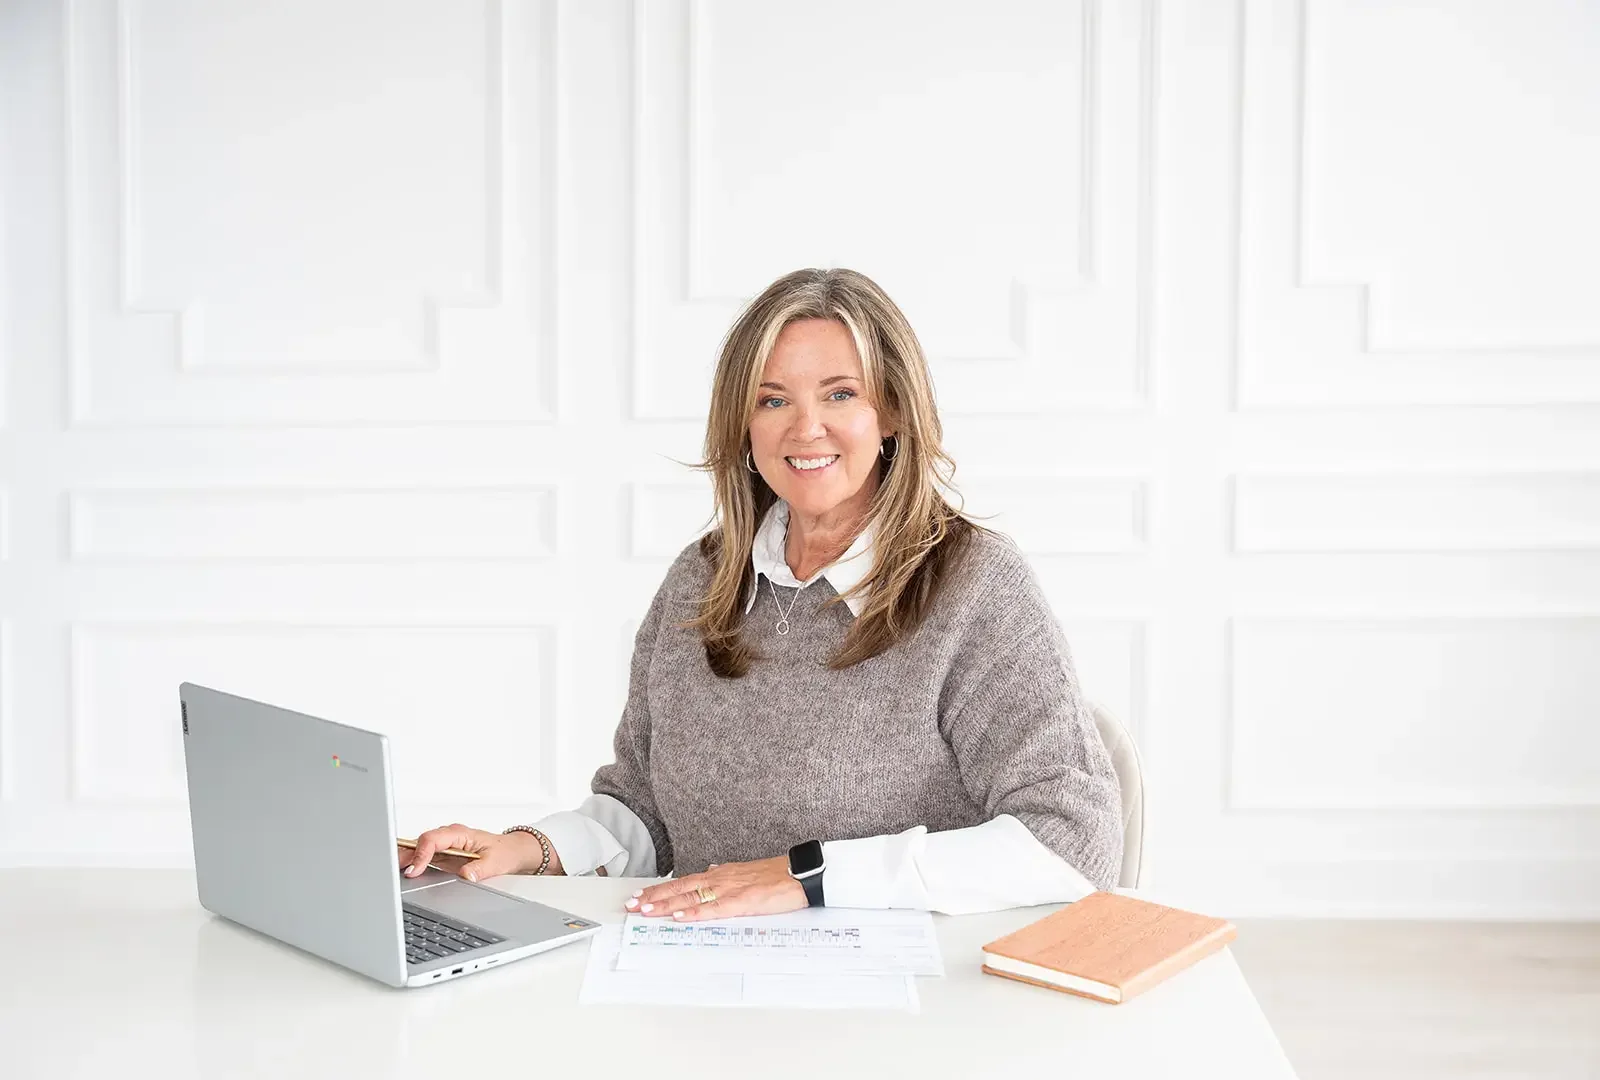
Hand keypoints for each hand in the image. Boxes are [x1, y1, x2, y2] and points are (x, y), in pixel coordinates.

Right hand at [400, 823, 546, 882]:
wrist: (511, 852)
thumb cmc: (504, 852)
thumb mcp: (496, 862)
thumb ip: (481, 869)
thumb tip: (466, 875)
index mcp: (459, 834)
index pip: (433, 839)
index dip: (421, 853)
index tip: (415, 869)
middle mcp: (448, 837)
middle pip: (420, 841)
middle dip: (405, 854)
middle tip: (391, 869)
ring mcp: (443, 845)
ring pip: (417, 848)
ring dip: (404, 858)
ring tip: (389, 871)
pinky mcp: (441, 854)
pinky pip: (421, 856)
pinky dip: (410, 862)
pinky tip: (400, 871)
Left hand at [625, 856, 805, 921]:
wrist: (800, 873)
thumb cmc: (776, 875)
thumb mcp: (746, 872)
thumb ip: (725, 875)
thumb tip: (708, 873)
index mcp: (720, 874)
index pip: (684, 882)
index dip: (661, 889)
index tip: (641, 895)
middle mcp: (720, 879)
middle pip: (680, 888)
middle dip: (654, 897)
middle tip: (631, 904)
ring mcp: (729, 889)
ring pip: (691, 898)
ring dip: (666, 905)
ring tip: (645, 910)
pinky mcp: (742, 902)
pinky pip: (713, 909)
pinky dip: (694, 913)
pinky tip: (679, 917)